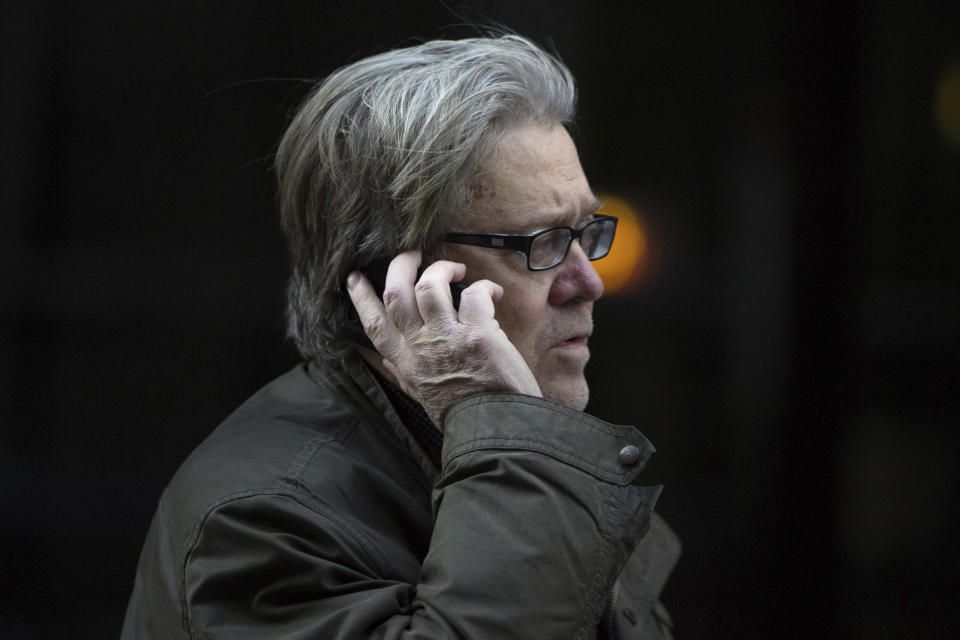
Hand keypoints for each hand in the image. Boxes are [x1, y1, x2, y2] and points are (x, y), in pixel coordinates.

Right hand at [346, 249, 541, 427]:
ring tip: (455, 269)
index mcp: (405, 364)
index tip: (355, 278)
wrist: (495, 431)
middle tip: (412, 253)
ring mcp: (448, 339)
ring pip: (429, 285)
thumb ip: (403, 374)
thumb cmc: (462, 415)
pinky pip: (474, 295)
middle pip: (397, 294)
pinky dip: (485, 287)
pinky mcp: (478, 334)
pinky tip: (493, 292)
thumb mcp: (422, 396)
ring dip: (442, 269)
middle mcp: (421, 348)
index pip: (374, 325)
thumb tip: (384, 359)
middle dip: (401, 265)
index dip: (361, 298)